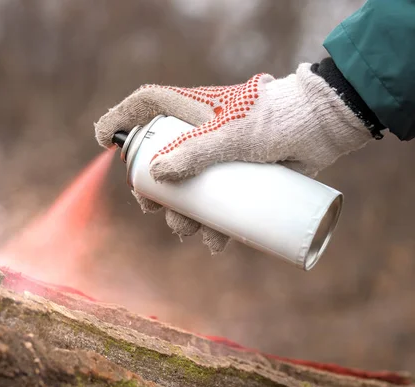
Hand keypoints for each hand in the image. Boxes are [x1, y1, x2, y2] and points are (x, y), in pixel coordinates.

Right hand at [95, 64, 371, 253]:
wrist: (321, 129)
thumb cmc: (275, 119)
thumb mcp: (231, 135)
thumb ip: (195, 151)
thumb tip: (156, 175)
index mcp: (189, 109)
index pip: (144, 106)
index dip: (119, 120)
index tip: (103, 141)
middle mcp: (197, 133)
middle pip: (158, 160)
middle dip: (151, 190)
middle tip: (153, 209)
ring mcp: (216, 158)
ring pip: (185, 190)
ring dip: (180, 216)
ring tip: (189, 232)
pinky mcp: (236, 179)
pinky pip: (215, 206)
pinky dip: (213, 228)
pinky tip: (218, 243)